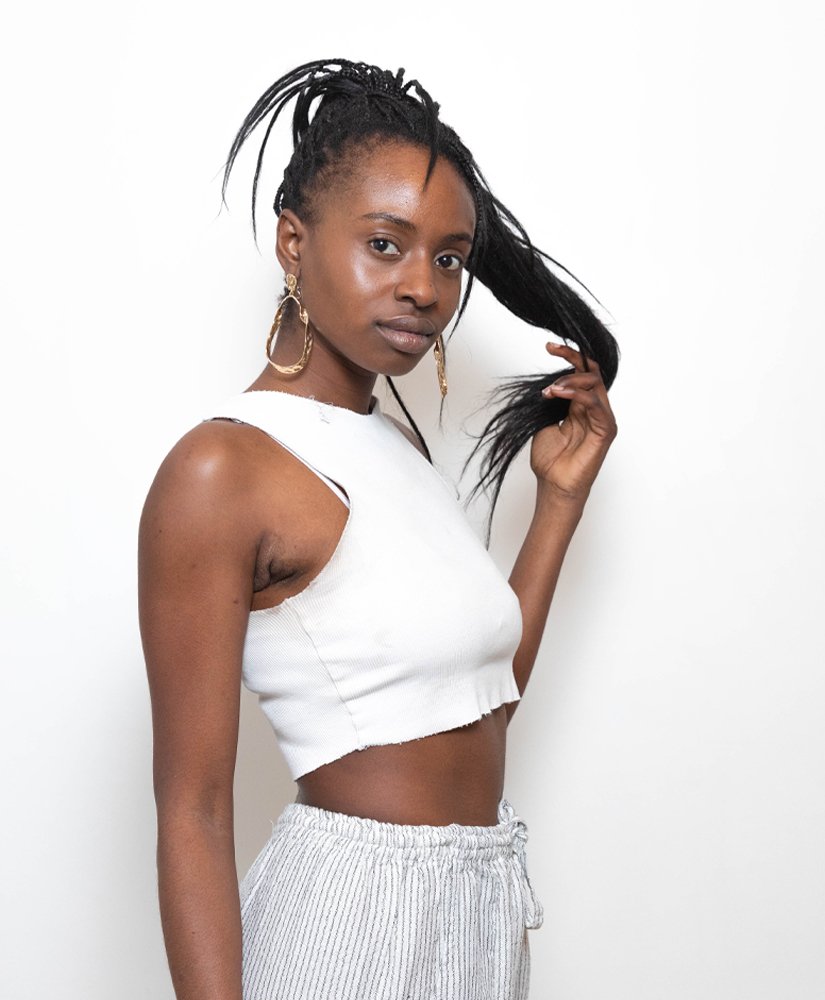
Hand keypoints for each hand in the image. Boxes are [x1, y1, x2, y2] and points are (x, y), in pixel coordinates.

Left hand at [530, 342, 617, 502]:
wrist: (553, 484)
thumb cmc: (550, 459)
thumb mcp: (544, 421)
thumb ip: (552, 401)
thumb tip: (550, 383)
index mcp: (581, 406)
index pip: (582, 373)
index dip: (570, 356)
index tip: (550, 346)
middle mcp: (594, 410)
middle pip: (592, 372)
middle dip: (571, 360)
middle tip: (550, 359)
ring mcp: (602, 420)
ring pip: (595, 385)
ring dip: (570, 381)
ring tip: (550, 391)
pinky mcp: (606, 431)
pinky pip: (597, 405)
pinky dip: (579, 395)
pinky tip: (560, 395)